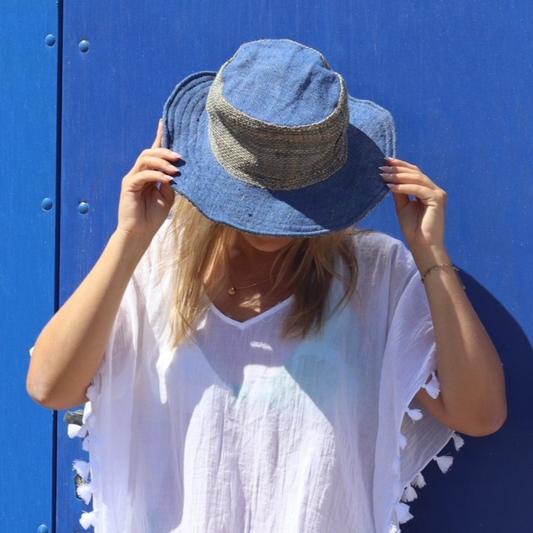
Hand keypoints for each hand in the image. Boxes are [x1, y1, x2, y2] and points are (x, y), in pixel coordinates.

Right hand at [117, 120, 177, 241]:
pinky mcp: (128, 185)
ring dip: (162, 162)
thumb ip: (171, 182)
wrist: (140, 233)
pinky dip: (156, 175)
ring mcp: (133, 178)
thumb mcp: (168, 196)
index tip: (164, 122)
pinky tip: (168, 180)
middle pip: (149, 152)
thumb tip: (177, 169)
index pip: (154, 151)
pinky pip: (143, 174)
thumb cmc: (154, 216)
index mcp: (149, 173)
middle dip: (165, 152)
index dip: (159, 136)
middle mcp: (139, 172)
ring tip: (175, 170)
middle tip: (179, 157)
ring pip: (145, 159)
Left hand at [380, 158, 446, 250]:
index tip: (385, 162)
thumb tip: (389, 179)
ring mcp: (438, 193)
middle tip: (382, 167)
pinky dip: (404, 187)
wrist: (423, 245)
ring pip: (417, 179)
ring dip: (399, 176)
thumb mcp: (403, 207)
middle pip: (416, 173)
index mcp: (427, 190)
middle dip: (398, 169)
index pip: (414, 173)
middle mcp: (434, 189)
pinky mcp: (437, 199)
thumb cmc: (414, 229)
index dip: (400, 166)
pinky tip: (391, 187)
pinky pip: (418, 189)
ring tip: (384, 176)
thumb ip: (399, 192)